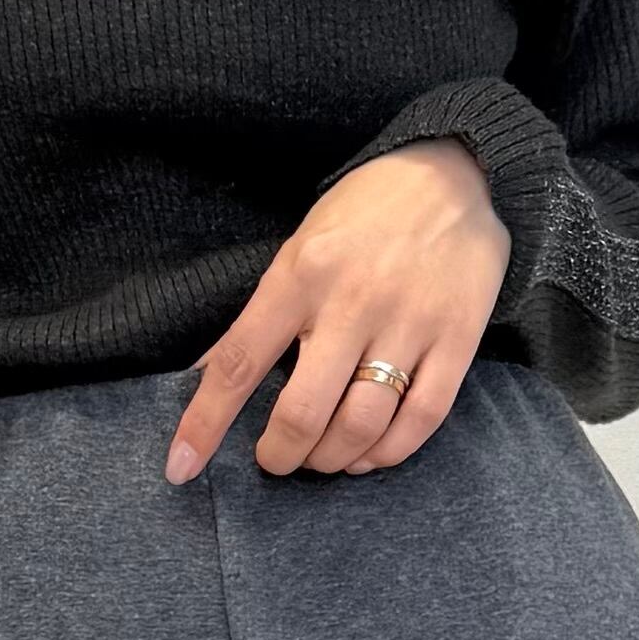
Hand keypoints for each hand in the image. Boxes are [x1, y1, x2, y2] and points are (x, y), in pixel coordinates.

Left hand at [165, 138, 507, 485]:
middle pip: (303, 411)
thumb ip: (262, 314)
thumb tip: (206, 375)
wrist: (455, 174)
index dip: (205, 423)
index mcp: (301, 273)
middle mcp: (352, 301)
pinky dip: (388, 452)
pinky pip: (420, 419)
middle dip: (280, 454)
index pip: (239, 362)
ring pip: (361, 425)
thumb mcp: (301, 247)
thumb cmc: (366, 214)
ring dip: (332, 459)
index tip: (182, 466)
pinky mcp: (456, 339)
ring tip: (324, 457)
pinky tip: (371, 453)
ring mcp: (408, 323)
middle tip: (277, 458)